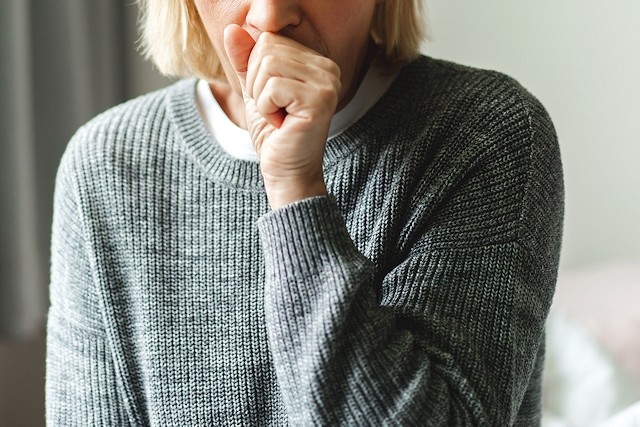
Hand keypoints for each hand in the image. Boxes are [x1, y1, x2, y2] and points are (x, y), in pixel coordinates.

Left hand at [223, 24, 340, 209]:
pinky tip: (282, 124)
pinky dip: (266, 108)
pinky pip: (272, 87)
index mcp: (317, 61)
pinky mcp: (319, 100)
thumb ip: (245, 59)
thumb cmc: (273, 133)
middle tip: (274, 110)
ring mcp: (327, 83)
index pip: (269, 40)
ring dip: (261, 97)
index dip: (256, 72)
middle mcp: (328, 68)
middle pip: (267, 48)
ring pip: (268, 65)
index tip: (272, 100)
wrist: (286, 171)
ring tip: (278, 116)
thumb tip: (232, 28)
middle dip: (257, 83)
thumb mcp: (254, 90)